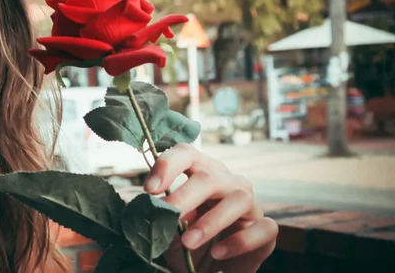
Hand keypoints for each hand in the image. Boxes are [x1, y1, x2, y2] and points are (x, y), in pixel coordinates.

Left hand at [144, 144, 277, 272]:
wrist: (214, 268)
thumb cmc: (190, 240)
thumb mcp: (171, 228)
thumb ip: (165, 216)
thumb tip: (161, 209)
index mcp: (201, 173)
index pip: (186, 154)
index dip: (167, 165)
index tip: (149, 189)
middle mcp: (227, 182)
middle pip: (209, 176)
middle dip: (185, 195)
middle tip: (167, 214)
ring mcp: (250, 204)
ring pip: (239, 198)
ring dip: (211, 221)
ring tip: (188, 242)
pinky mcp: (266, 229)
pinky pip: (263, 228)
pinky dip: (239, 241)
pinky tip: (218, 253)